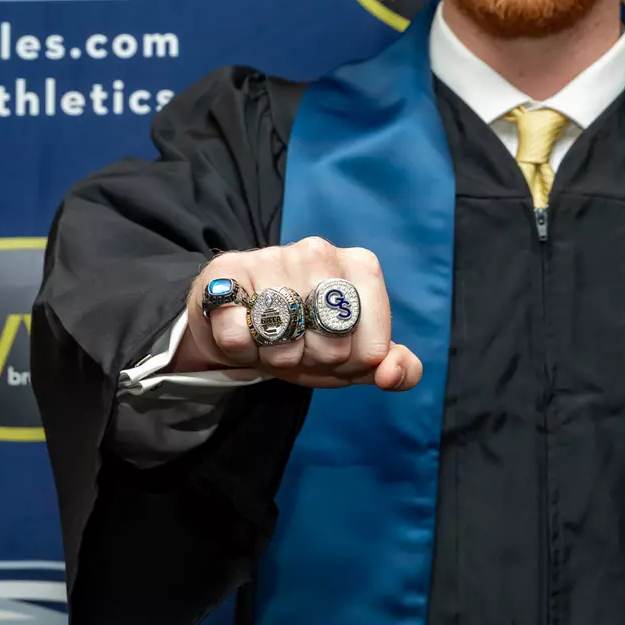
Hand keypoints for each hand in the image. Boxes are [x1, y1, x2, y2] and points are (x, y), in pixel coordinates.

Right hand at [174, 237, 421, 390]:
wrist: (244, 327)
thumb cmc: (310, 338)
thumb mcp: (358, 357)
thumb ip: (399, 368)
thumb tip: (392, 373)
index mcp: (362, 266)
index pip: (373, 348)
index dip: (351, 364)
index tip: (337, 349)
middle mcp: (319, 251)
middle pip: (332, 345)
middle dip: (314, 360)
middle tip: (301, 345)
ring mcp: (271, 257)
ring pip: (284, 341)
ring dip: (276, 357)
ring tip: (272, 340)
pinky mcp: (225, 274)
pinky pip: (237, 335)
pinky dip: (240, 350)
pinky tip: (243, 333)